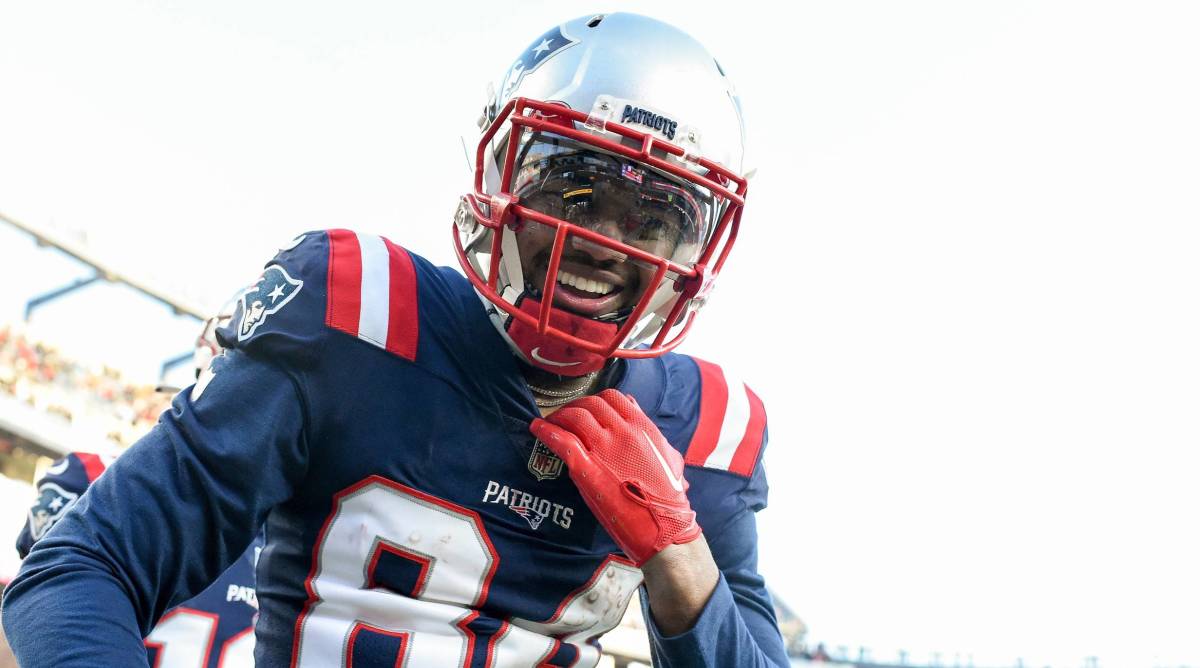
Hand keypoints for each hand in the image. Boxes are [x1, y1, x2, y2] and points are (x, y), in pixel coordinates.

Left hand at [530, 389, 700, 564]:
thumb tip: (638, 414)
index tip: (586, 409)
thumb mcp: (668, 456)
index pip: (612, 398)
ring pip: (575, 418)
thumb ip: (651, 434)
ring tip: (550, 423)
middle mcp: (623, 432)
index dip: (595, 401)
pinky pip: (563, 442)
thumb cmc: (669, 496)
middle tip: (564, 417)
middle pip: (590, 405)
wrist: (664, 526)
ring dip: (558, 417)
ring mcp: (605, 449)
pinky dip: (547, 432)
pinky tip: (537, 428)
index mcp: (643, 427)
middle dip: (574, 407)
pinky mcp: (588, 470)